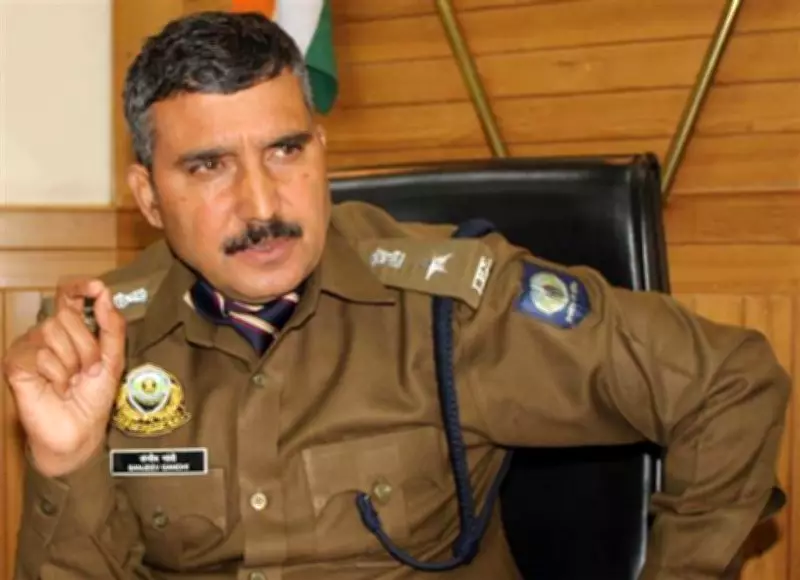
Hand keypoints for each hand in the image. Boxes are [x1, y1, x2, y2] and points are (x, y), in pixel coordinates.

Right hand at [2, 279, 125, 476]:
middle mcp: (47, 334)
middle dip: (87, 346)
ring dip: (73, 362)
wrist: (79, 431)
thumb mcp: (112, 359)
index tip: (97, 288)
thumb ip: (111, 328)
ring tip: (72, 382)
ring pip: (53, 333)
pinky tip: (56, 389)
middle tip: (89, 371)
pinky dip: (56, 375)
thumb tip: (105, 295)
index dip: (80, 286)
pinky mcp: (16, 364)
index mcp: (70, 330)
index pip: (68, 296)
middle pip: (66, 316)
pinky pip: (40, 355)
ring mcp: (29, 347)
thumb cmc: (93, 397)